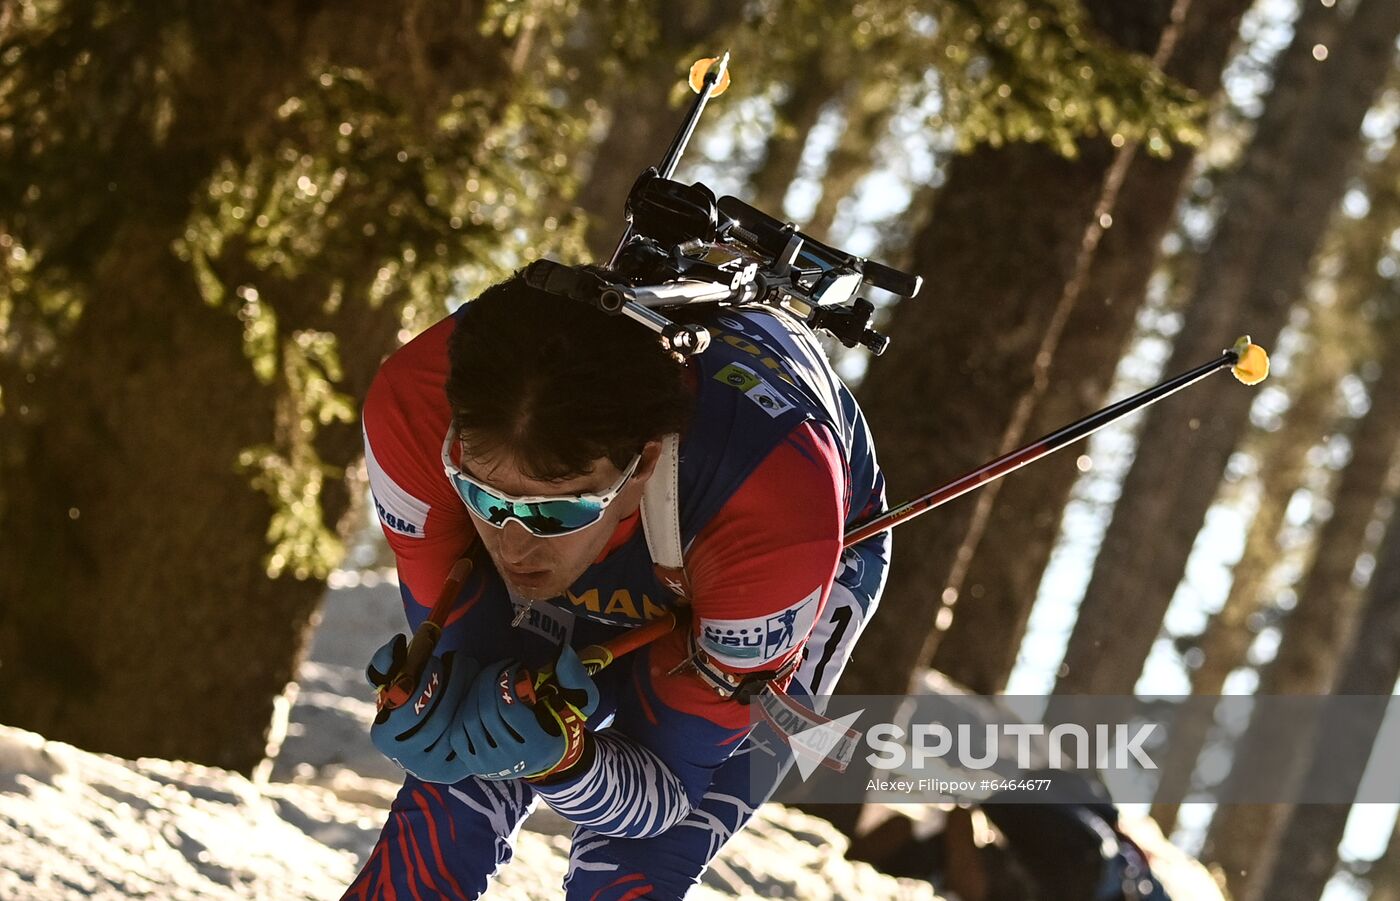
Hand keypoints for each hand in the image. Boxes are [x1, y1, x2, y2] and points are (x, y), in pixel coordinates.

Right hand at [366, 634, 478, 783]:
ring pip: (457, 728)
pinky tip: (477, 691)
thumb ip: (386, 660)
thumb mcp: (391, 678)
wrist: (427, 730)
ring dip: (468, 691)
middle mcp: (405, 759)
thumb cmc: (407, 697)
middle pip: (437, 721)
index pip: (408, 710)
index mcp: (383, 735)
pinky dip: (476, 711)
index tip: (436, 658)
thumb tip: (399, 644)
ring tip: (470, 668)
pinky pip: (471, 738)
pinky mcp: (454, 772)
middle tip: (460, 658)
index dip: (425, 681)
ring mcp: (431, 769)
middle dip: (453, 682)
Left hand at [450, 645, 599, 780]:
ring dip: (475, 692)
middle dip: (488, 680)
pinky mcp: (475, 766)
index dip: (507, 680)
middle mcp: (513, 760)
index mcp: (539, 746)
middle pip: (487, 712)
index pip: (509, 708)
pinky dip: (463, 711)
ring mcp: (491, 766)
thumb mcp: (579, 701)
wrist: (550, 758)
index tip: (514, 667)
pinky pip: (458, 733)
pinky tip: (476, 698)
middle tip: (497, 666)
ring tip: (487, 679)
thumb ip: (573, 676)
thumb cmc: (563, 723)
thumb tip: (563, 650)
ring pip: (470, 721)